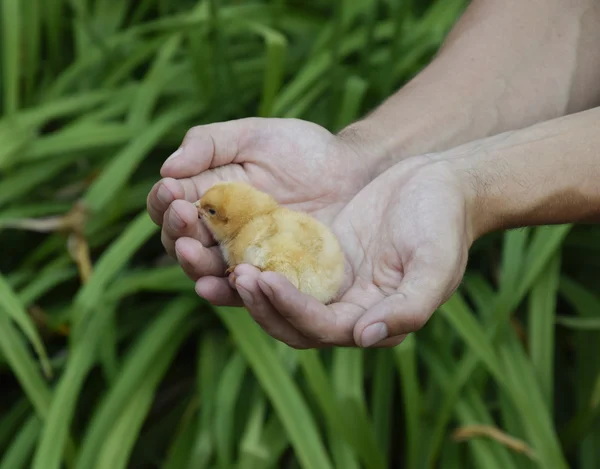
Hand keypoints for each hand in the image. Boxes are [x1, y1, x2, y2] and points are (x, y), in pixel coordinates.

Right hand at [146, 117, 378, 303]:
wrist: (351, 171)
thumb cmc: (299, 148)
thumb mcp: (251, 136)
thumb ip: (208, 145)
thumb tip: (167, 169)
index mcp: (208, 199)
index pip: (170, 208)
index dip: (164, 202)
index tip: (171, 190)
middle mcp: (219, 234)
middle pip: (182, 244)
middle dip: (176, 232)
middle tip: (183, 216)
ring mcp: (245, 258)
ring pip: (207, 272)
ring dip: (195, 265)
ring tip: (193, 251)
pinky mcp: (273, 277)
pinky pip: (249, 291)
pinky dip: (234, 290)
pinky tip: (231, 280)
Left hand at [229, 156, 472, 347]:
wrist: (438, 185)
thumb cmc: (443, 223)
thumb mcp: (436, 264)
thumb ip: (409, 307)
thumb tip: (365, 338)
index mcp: (375, 318)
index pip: (324, 328)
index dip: (292, 310)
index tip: (265, 281)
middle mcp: (349, 308)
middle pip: (293, 323)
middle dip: (263, 305)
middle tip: (238, 274)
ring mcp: (332, 283)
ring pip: (282, 300)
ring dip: (254, 289)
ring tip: (231, 264)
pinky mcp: (320, 257)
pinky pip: (283, 266)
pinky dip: (261, 262)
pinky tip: (237, 246)